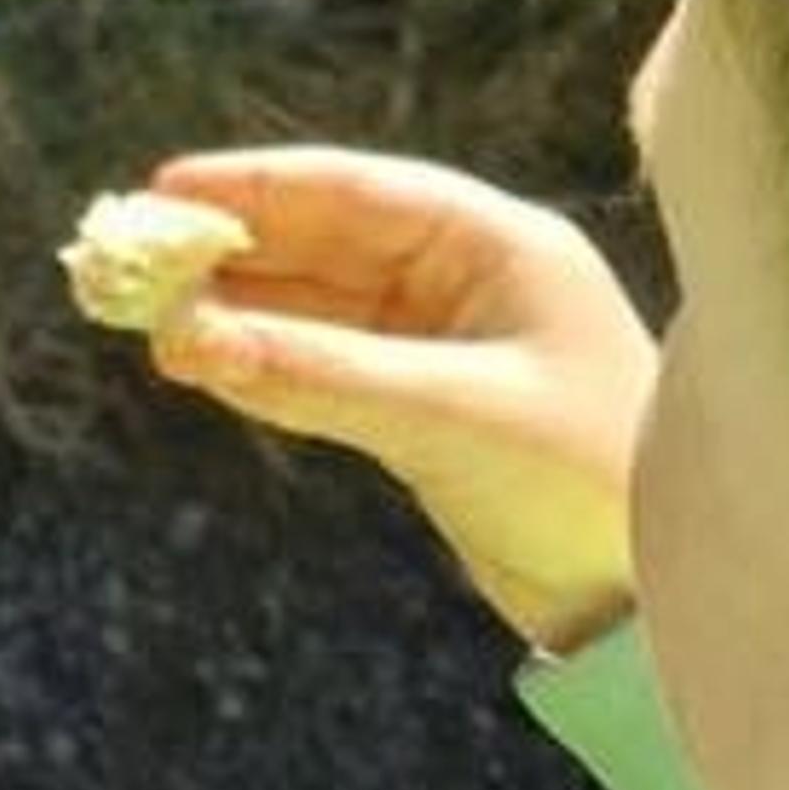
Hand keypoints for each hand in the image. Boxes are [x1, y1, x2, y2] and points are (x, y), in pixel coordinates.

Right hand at [132, 145, 654, 652]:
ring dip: (237, 313)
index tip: (167, 187)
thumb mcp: (450, 418)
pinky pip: (325, 366)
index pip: (357, 192)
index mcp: (500, 247)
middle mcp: (468, 282)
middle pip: (323, 245)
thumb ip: (319, 374)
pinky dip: (265, 364)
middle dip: (230, 253)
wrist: (655, 602)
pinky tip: (203, 364)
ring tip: (149, 321)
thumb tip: (190, 340)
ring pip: (315, 309)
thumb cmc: (587, 482)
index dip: (258, 187)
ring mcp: (445, 345)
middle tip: (132, 259)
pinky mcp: (426, 409)